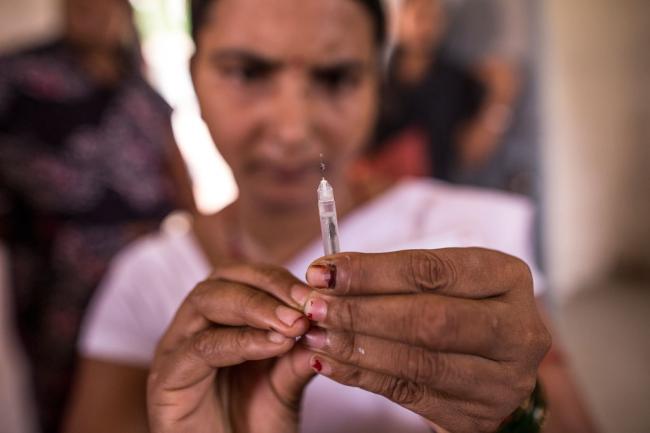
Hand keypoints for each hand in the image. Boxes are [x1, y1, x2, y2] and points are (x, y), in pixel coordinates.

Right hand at [147, 263, 314, 432]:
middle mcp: (194, 328)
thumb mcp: (286, 385)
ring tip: (292, 324)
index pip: (246, 277)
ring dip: (254, 306)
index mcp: (220, 321)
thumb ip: (299, 353)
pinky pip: (200, 347)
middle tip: (305, 304)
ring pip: (206, 301)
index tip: (316, 293)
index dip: (281, 280)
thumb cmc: (253, 429)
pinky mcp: (166, 379)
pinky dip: (240, 341)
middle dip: (268, 286)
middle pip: (223, 279)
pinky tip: (273, 346)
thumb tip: (324, 319)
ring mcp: (176, 350)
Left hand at [300, 248, 550, 432]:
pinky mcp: (476, 415)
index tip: (323, 270)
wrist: (496, 365)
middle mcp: (516, 329)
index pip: (432, 270)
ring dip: (355, 346)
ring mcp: (501, 379)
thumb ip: (396, 276)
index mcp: (507, 278)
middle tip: (313, 305)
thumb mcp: (446, 281)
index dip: (372, 271)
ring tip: (314, 334)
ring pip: (417, 362)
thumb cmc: (461, 308)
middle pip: (429, 319)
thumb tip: (327, 273)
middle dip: (361, 311)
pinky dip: (361, 376)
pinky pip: (407, 393)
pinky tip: (328, 361)